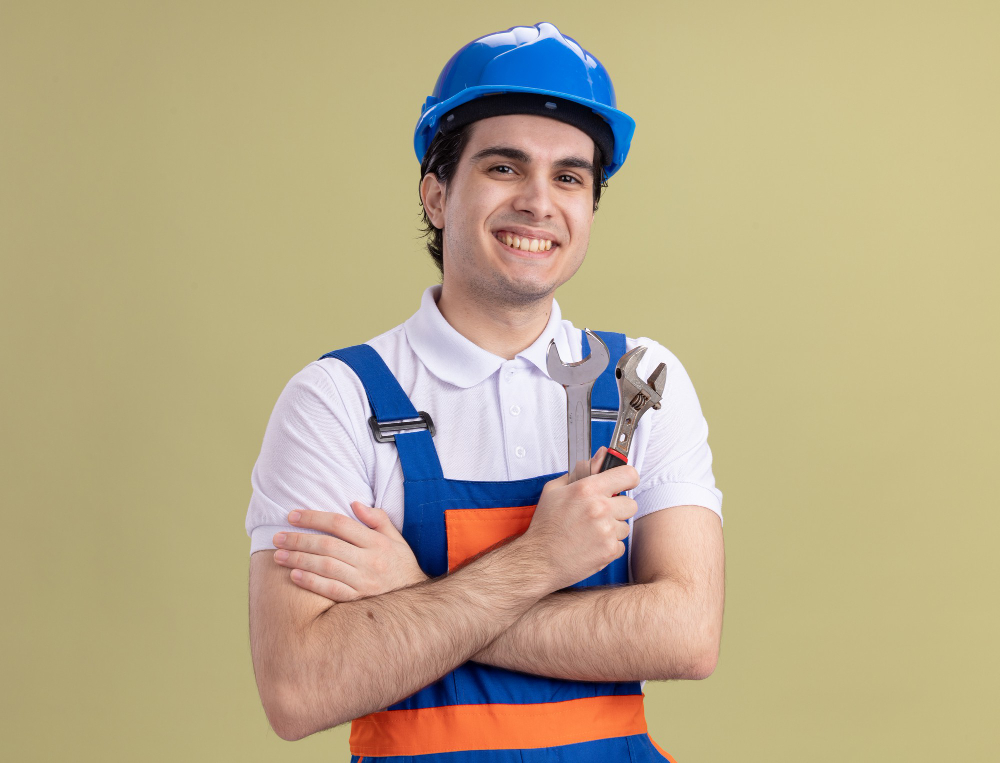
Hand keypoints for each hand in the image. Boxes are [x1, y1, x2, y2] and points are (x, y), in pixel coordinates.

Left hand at [272, 503, 428, 601]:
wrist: (415, 602)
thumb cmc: (401, 565)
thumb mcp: (396, 538)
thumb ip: (377, 519)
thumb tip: (354, 504)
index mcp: (377, 542)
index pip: (340, 524)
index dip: (314, 518)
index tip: (292, 516)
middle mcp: (369, 561)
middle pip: (328, 546)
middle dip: (299, 540)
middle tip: (277, 537)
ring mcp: (363, 582)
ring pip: (326, 567)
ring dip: (299, 560)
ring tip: (279, 556)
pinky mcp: (358, 600)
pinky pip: (331, 590)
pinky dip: (312, 583)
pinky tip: (295, 576)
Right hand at [522, 447, 639, 590]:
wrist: (539, 560)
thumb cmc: (546, 526)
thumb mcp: (555, 490)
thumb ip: (582, 470)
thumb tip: (601, 454)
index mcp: (587, 489)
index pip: (628, 475)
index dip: (627, 479)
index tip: (623, 484)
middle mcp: (600, 508)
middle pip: (631, 503)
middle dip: (618, 508)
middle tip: (600, 514)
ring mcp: (606, 531)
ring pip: (625, 526)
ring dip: (612, 528)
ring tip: (591, 532)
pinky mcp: (610, 550)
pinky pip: (620, 544)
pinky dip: (608, 546)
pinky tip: (591, 545)